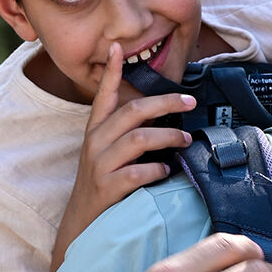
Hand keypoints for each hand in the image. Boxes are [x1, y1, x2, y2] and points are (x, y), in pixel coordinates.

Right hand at [51, 43, 196, 270]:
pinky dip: (156, 170)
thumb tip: (162, 116)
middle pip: (132, 112)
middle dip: (165, 102)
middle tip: (190, 100)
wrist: (82, 223)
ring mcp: (100, 165)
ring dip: (167, 136)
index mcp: (96, 131)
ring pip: (138, 139)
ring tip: (185, 139)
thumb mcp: (108, 153)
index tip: (118, 48)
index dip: (111, 71)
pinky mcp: (107, 188)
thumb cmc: (104, 184)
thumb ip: (127, 133)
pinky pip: (136, 173)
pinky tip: (166, 170)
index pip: (104, 95)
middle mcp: (96, 143)